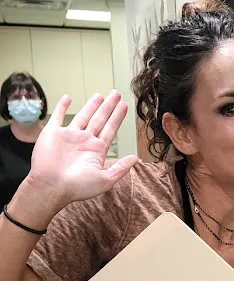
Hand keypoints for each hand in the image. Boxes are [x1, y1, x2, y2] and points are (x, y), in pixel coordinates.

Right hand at [25, 91, 137, 208]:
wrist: (51, 187)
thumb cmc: (77, 187)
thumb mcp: (105, 180)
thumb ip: (120, 168)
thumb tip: (136, 158)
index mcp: (96, 150)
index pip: (110, 129)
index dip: (117, 117)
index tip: (124, 105)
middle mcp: (84, 141)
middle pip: (99, 119)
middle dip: (108, 107)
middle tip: (116, 94)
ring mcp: (68, 136)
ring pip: (83, 116)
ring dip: (91, 105)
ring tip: (100, 95)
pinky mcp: (52, 133)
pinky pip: (57, 116)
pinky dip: (61, 106)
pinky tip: (67, 98)